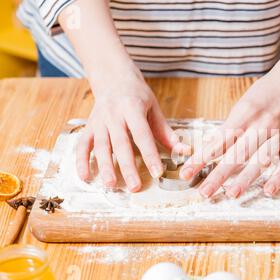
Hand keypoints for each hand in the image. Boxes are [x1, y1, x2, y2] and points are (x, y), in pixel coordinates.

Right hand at [76, 67, 188, 191]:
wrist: (113, 77)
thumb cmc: (137, 95)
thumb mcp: (154, 108)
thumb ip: (166, 132)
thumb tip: (183, 151)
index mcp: (132, 108)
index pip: (142, 135)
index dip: (150, 154)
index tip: (157, 173)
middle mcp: (113, 114)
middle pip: (120, 144)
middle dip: (127, 167)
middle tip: (135, 187)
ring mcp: (99, 120)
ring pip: (100, 146)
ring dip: (105, 166)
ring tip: (111, 185)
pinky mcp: (89, 126)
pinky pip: (83, 144)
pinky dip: (81, 161)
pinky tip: (85, 177)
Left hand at [180, 74, 279, 197]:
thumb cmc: (266, 93)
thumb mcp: (243, 104)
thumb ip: (230, 127)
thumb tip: (211, 146)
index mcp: (245, 114)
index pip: (219, 140)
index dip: (202, 158)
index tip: (187, 173)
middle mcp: (262, 125)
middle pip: (237, 154)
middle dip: (219, 175)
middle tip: (204, 192)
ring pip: (261, 160)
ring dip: (246, 179)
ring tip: (231, 194)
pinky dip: (278, 177)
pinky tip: (268, 190)